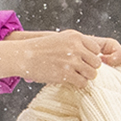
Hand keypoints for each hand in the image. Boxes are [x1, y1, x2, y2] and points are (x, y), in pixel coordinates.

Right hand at [0, 29, 120, 86]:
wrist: (22, 55)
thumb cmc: (41, 50)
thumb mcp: (61, 40)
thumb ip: (79, 46)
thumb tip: (98, 58)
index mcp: (76, 36)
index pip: (98, 49)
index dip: (94, 58)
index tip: (88, 63)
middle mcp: (76, 47)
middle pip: (97, 64)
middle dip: (89, 69)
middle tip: (77, 71)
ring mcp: (72, 60)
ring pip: (91, 74)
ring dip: (83, 78)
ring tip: (70, 76)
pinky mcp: (66, 73)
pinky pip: (82, 83)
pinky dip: (77, 84)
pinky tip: (66, 80)